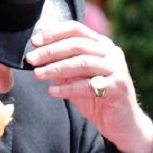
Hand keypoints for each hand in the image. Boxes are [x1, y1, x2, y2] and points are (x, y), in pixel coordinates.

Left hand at [26, 21, 152, 152]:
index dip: (54, 33)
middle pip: (77, 44)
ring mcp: (117, 68)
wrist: (122, 123)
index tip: (34, 42)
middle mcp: (111, 52)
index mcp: (101, 45)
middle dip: (50, 51)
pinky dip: (68, 88)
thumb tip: (38, 60)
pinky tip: (52, 91)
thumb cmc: (97, 99)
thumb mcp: (76, 80)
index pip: (76, 29)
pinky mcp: (118, 86)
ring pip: (83, 62)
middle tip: (31, 59)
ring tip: (38, 74)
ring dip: (56, 68)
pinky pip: (89, 85)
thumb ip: (62, 69)